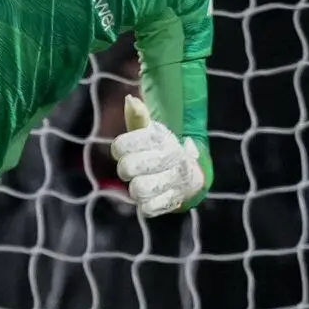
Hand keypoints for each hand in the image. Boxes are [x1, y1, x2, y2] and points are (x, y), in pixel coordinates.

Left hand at [112, 96, 203, 217]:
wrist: (189, 174)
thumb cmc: (160, 150)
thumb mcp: (150, 132)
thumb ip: (138, 118)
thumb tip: (130, 100)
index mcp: (161, 138)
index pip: (122, 145)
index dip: (119, 148)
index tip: (123, 149)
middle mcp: (170, 157)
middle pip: (127, 168)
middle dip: (125, 169)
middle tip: (131, 168)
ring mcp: (174, 180)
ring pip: (138, 190)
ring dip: (134, 188)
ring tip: (140, 183)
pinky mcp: (173, 201)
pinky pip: (148, 208)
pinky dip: (145, 204)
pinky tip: (150, 196)